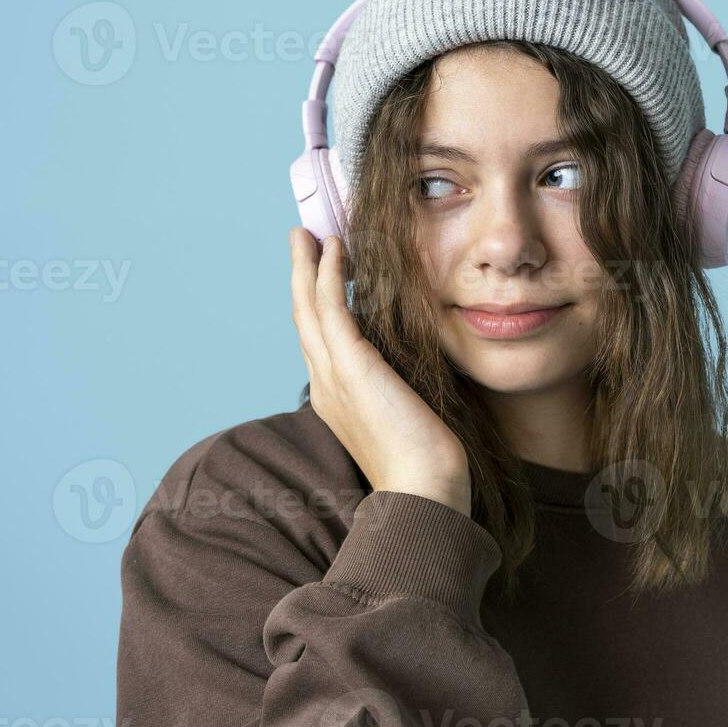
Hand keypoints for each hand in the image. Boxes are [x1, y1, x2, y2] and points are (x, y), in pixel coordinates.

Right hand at [288, 227, 471, 515]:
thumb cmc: (425, 464)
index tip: (320, 272)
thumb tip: (415, 369)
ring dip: (308, 266)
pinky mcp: (350, 366)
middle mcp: (327, 383)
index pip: (319, 339)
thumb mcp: (408, 415)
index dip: (315, 302)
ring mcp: (333, 375)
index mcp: (337, 398)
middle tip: (301, 240)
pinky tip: (336, 251)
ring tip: (309, 235)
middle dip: (301, 276)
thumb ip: (401, 389)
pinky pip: (331, 308)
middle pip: (303, 317)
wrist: (423, 491)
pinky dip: (329, 275)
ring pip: (309, 307)